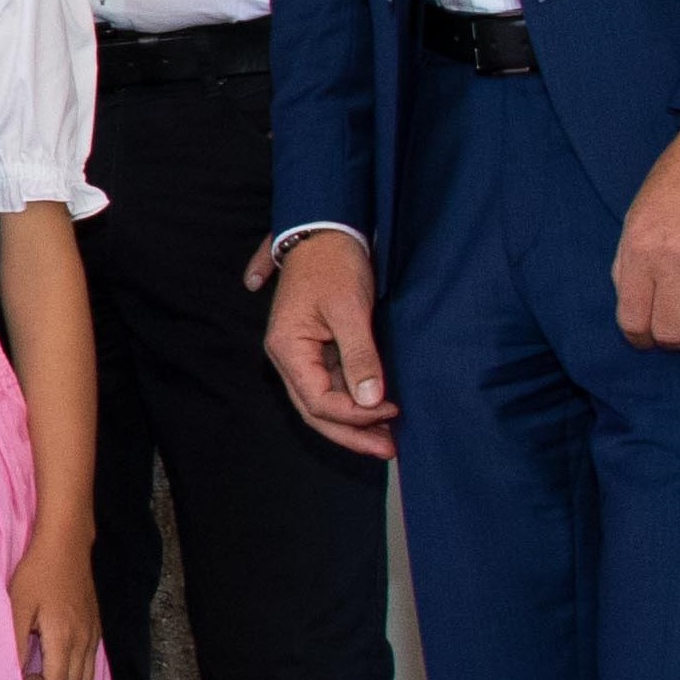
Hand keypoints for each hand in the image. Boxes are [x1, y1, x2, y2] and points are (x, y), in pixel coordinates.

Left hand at [6, 530, 100, 679]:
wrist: (65, 546)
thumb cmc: (37, 573)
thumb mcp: (17, 606)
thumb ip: (15, 643)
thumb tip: (12, 674)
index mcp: (64, 638)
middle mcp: (84, 641)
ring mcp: (92, 636)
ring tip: (36, 678)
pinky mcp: (95, 630)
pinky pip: (89, 666)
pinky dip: (71, 676)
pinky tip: (49, 662)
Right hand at [255, 228, 397, 459]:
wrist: (325, 229)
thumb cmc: (333, 263)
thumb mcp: (350, 308)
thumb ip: (360, 356)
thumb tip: (372, 401)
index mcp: (287, 348)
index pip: (318, 400)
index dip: (355, 415)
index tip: (392, 411)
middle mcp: (288, 358)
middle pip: (315, 411)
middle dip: (353, 433)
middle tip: (389, 450)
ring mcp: (301, 355)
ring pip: (323, 403)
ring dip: (354, 423)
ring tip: (388, 439)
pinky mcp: (317, 349)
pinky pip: (332, 386)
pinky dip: (354, 403)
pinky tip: (377, 412)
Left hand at [613, 133, 679, 349]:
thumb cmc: (677, 185)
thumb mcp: (637, 217)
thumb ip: (628, 263)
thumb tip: (631, 306)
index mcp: (641, 250)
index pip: (634, 320)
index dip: (640, 339)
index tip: (648, 338)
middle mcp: (676, 262)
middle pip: (672, 333)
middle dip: (673, 340)